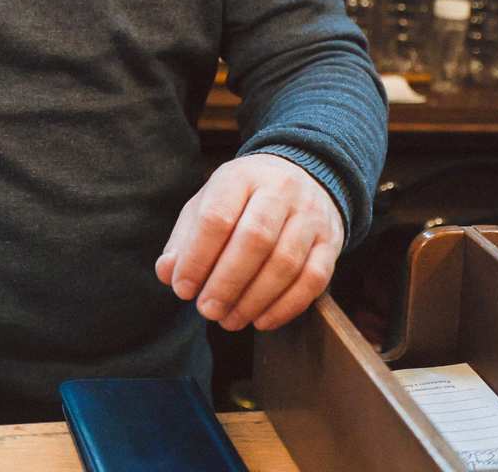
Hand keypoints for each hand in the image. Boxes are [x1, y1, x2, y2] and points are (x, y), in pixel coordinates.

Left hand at [154, 153, 344, 332]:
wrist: (301, 177)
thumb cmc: (242, 201)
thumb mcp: (208, 204)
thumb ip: (185, 240)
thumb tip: (166, 273)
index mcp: (240, 176)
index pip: (216, 217)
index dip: (196, 258)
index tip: (182, 290)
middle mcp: (280, 190)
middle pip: (255, 239)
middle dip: (227, 282)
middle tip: (207, 311)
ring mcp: (310, 215)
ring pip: (286, 262)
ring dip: (254, 299)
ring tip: (229, 320)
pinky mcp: (331, 241)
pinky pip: (313, 279)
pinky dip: (286, 307)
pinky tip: (262, 321)